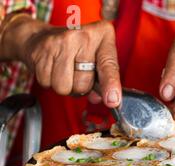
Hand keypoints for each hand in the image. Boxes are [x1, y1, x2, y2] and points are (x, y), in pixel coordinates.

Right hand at [0, 15, 120, 106]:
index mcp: (102, 36)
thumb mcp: (98, 58)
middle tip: (77, 74)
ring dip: (64, 87)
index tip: (112, 101)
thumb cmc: (77, 50)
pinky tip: (52, 69)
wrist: (41, 36)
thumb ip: (103, 80)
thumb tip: (98, 98)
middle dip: (79, 88)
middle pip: (82, 84)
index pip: (108, 65)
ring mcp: (60, 42)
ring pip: (63, 87)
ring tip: (65, 72)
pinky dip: (48, 82)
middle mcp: (82, 36)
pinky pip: (46, 83)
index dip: (111, 84)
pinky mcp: (41, 50)